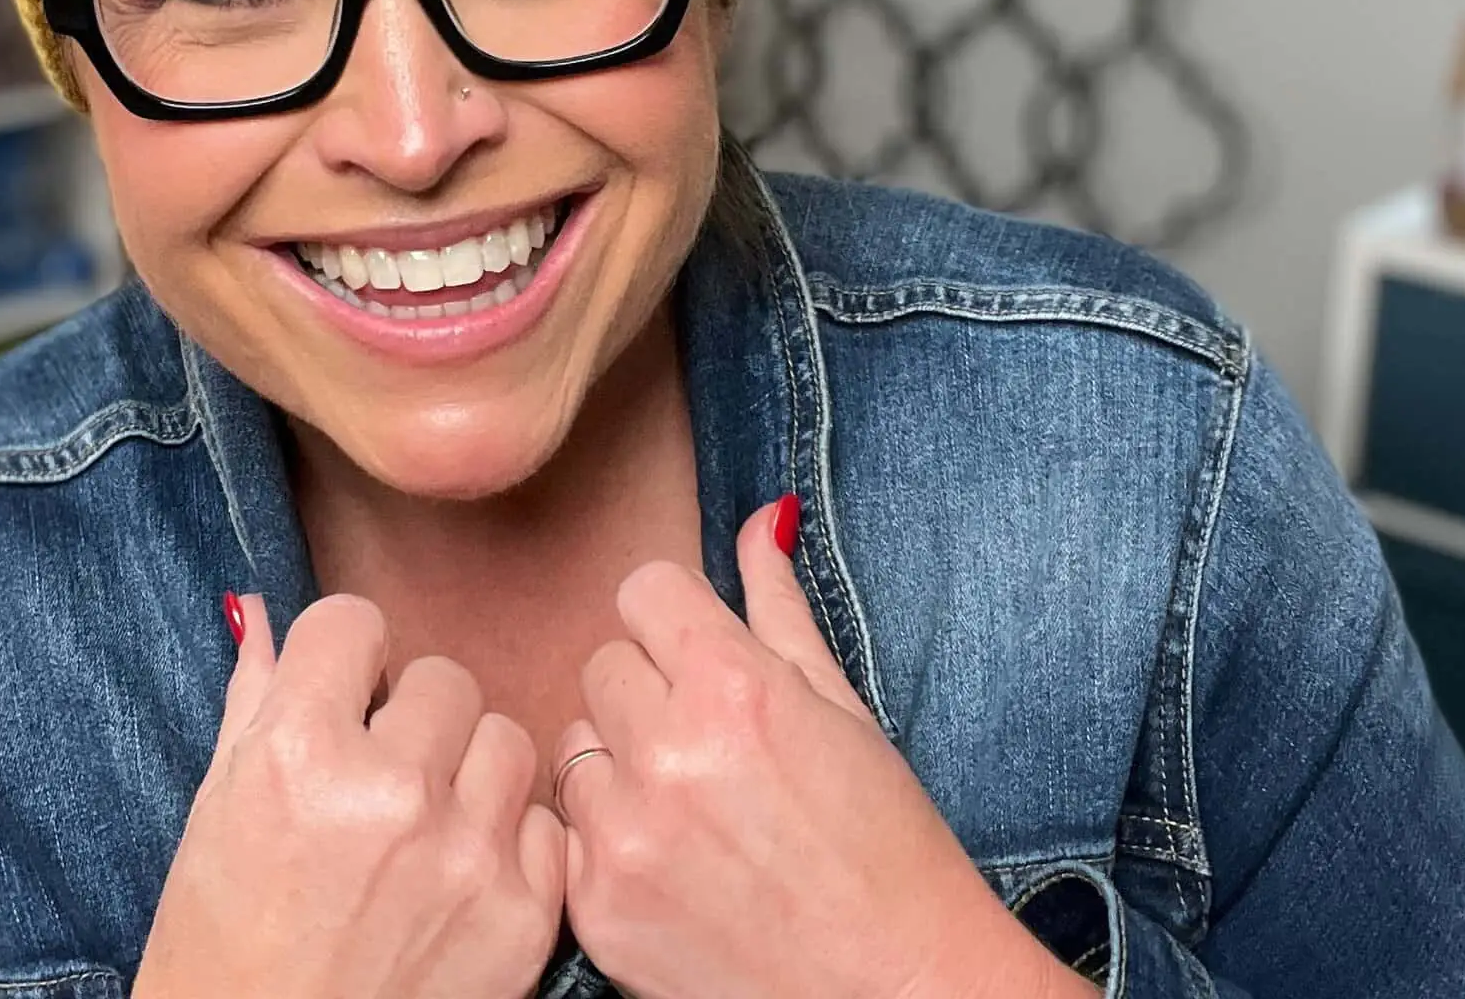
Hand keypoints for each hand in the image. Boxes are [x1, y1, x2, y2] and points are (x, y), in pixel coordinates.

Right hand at [135, 592, 565, 998]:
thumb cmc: (222, 950)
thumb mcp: (217, 813)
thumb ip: (255, 699)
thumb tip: (262, 609)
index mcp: (298, 754)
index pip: (354, 621)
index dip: (344, 657)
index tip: (341, 693)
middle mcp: (390, 793)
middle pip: (442, 677)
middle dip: (409, 716)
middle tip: (380, 773)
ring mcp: (465, 856)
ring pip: (504, 736)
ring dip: (467, 768)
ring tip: (426, 820)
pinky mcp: (522, 917)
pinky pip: (542, 821)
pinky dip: (507, 841)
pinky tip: (459, 874)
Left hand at [551, 499, 1100, 998]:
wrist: (898, 996)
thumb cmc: (885, 849)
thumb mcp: (841, 708)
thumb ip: (779, 604)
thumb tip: (764, 514)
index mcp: (732, 687)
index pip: (642, 591)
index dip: (676, 623)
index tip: (703, 659)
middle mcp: (667, 753)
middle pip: (604, 665)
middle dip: (650, 695)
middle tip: (711, 748)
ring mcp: (625, 836)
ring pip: (574, 746)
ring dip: (619, 768)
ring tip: (692, 813)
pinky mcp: (597, 908)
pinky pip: (565, 832)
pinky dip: (605, 844)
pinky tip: (672, 868)